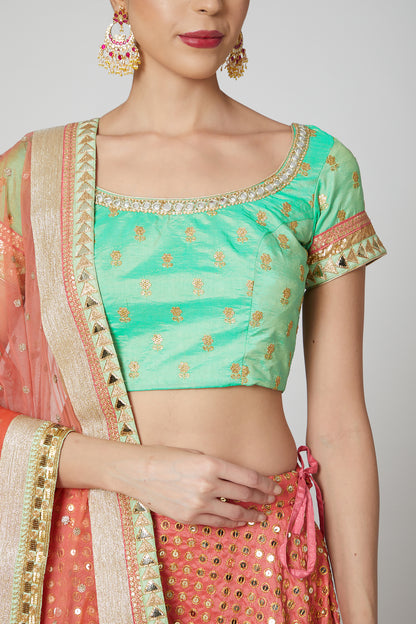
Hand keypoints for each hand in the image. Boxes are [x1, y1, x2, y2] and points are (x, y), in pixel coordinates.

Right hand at [111, 444, 281, 527]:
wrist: (137, 472)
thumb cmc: (165, 457)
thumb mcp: (196, 453)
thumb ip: (217, 465)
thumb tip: (238, 476)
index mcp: (212, 464)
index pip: (249, 477)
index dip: (266, 484)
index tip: (276, 487)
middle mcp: (208, 484)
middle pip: (246, 494)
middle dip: (263, 498)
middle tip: (273, 499)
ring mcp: (199, 503)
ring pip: (235, 512)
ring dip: (251, 514)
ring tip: (260, 515)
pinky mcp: (189, 517)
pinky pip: (217, 522)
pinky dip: (232, 522)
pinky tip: (240, 520)